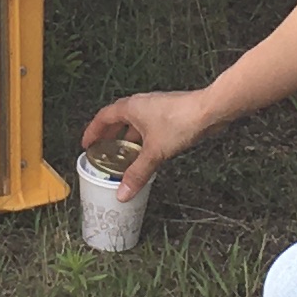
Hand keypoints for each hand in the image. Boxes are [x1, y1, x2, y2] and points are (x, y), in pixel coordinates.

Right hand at [79, 89, 215, 194]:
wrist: (209, 111)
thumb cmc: (180, 121)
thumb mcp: (154, 152)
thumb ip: (138, 173)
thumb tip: (123, 192)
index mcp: (131, 107)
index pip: (103, 117)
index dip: (93, 131)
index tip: (87, 144)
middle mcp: (141, 104)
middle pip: (118, 119)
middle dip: (109, 135)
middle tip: (103, 151)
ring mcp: (156, 108)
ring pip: (135, 123)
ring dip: (128, 138)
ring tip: (124, 155)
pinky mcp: (169, 114)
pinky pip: (149, 127)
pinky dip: (143, 139)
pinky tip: (147, 153)